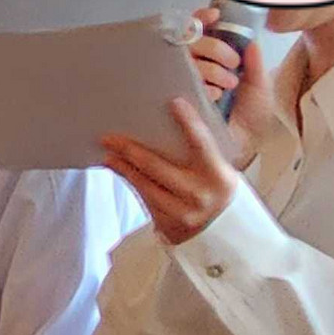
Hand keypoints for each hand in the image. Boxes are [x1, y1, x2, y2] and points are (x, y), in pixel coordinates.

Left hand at [102, 97, 238, 246]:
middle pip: (157, 166)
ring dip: (123, 168)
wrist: (224, 231)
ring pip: (145, 185)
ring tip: (108, 154)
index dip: (189, 122)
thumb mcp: (218, 169)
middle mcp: (199, 195)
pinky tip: (119, 170)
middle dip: (130, 150)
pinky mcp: (168, 226)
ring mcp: (182, 213)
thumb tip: (168, 121)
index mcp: (218, 176)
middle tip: (109, 137)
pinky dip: (131, 182)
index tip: (174, 103)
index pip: (201, 143)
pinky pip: (144, 200)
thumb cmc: (216, 188)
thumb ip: (200, 150)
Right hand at [187, 7, 274, 170]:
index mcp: (213, 60)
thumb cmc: (248, 119)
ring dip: (209, 68)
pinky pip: (179, 83)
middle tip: (232, 64)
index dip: (202, 17)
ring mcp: (184, 84)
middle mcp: (194, 68)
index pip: (199, 29)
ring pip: (186, 60)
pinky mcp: (176, 102)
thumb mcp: (260, 88)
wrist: (242, 148)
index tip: (215, 16)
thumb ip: (256, 65)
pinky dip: (200, 85)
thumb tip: (252, 43)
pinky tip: (213, 96)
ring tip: (226, 85)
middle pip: (192, 40)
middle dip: (214, 47)